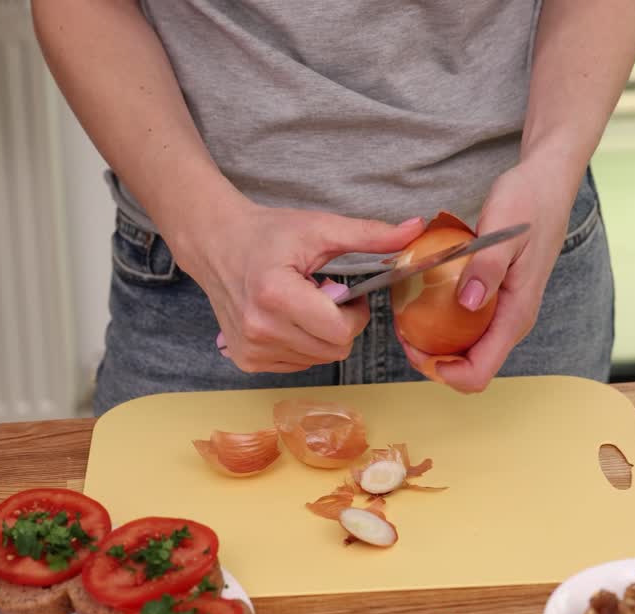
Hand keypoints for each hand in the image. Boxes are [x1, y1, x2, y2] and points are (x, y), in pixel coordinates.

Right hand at [169, 188, 424, 372]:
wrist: (216, 243)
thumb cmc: (268, 234)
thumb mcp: (320, 228)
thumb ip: (370, 234)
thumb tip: (418, 228)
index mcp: (276, 295)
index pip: (341, 331)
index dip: (355, 313)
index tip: (345, 291)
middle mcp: (259, 329)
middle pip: (335, 350)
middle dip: (342, 325)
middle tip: (326, 295)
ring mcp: (251, 349)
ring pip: (319, 360)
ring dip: (322, 336)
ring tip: (305, 305)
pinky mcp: (246, 361)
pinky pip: (298, 365)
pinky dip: (303, 345)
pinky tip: (288, 319)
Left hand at [399, 162, 574, 391]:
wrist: (546, 185)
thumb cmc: (528, 202)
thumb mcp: (504, 228)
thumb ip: (487, 266)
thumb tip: (468, 303)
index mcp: (516, 314)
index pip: (481, 371)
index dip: (446, 374)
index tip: (416, 349)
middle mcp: (512, 321)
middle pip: (471, 367)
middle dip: (433, 361)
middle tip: (403, 333)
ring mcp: (505, 312)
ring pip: (468, 350)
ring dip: (436, 345)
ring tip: (407, 319)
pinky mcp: (497, 300)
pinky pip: (469, 327)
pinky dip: (443, 324)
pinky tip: (423, 301)